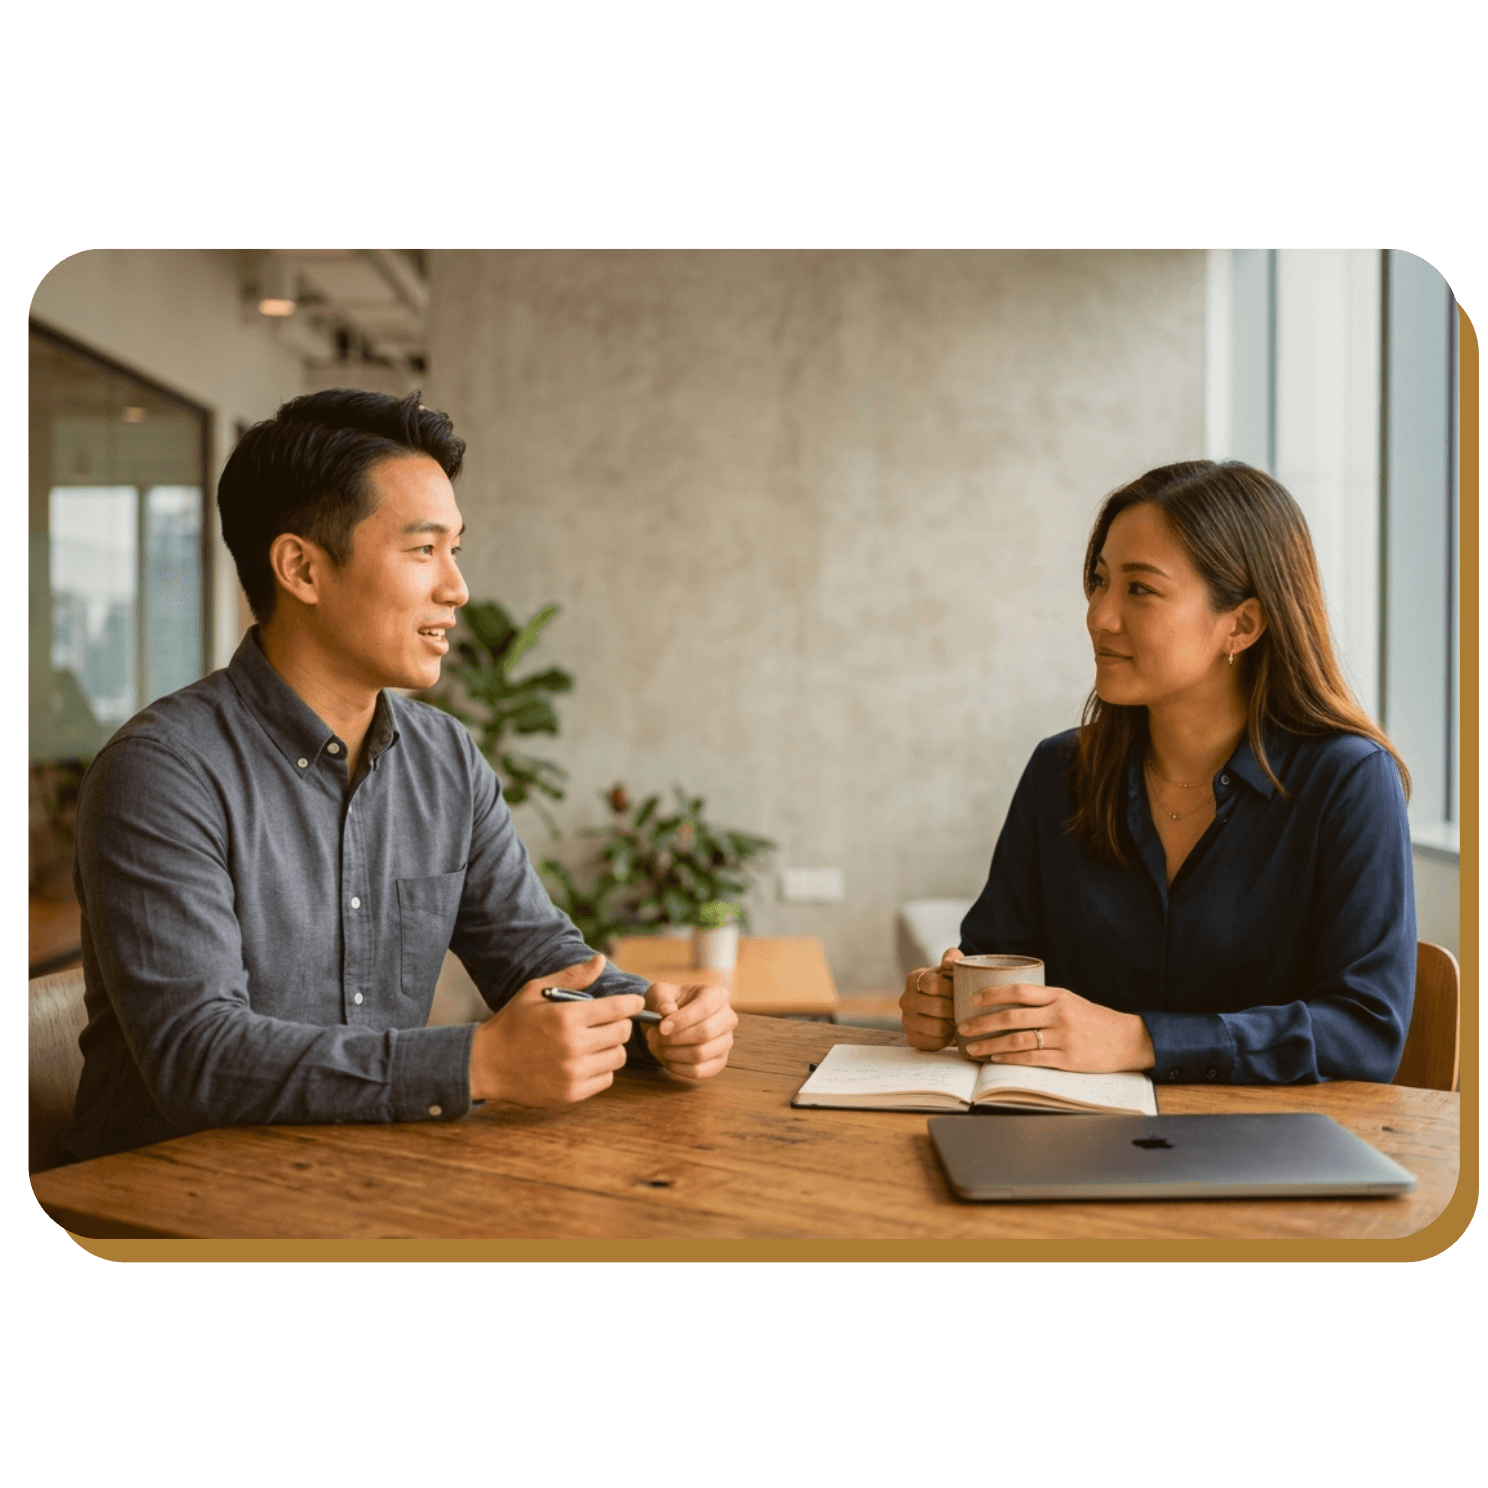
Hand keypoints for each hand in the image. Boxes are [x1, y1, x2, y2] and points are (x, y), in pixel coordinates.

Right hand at [468, 953, 644, 1105]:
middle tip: (607, 1022)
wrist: (486, 1063)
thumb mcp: (536, 991)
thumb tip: (601, 960)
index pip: (618, 1008)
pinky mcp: (571, 1094)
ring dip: (611, 1047)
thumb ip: (572, 977)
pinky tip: (585, 1060)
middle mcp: (573, 1046)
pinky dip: (601, 1069)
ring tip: (594, 1041)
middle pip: (622, 1033)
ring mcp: (573, 1073)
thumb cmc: (513, 1022)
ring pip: (617, 1057)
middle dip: (619, 1024)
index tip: (634, 1002)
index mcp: (566, 1017)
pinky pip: (606, 1079)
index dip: (631, 1003)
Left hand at [644, 980, 736, 1079]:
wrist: (672, 1018)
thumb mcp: (660, 993)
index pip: (705, 1007)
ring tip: (656, 1046)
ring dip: (673, 1053)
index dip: (682, 1019)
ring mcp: (726, 1041)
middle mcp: (728, 1018)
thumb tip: (667, 1010)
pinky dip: (678, 1067)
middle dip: (675, 1038)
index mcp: (717, 995)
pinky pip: (700, 1071)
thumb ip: (661, 998)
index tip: (661, 1027)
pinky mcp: (719, 1061)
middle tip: (653, 1037)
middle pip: (705, 1033)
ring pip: (701, 1054)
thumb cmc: (668, 1002)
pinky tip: (665, 1058)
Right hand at [898, 947, 962, 1049]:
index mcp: (914, 979)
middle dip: (956, 1009)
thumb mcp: (954, 967)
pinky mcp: (912, 1038)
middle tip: (966, 1010)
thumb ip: (953, 957)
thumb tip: (947, 963)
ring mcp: (906, 1020)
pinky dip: (946, 1039)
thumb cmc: (952, 984)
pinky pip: (933, 1043)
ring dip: (953, 1026)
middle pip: (936, 1007)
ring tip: (961, 1021)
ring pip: (936, 1027)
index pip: (931, 984)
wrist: (946, 1006)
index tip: (963, 991)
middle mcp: (905, 999)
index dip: (950, 989)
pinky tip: (951, 1032)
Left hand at [957, 982, 1155, 1071]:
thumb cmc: (1095, 1020)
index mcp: (1058, 996)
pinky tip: (997, 1060)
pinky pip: (1032, 1059)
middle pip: (1012, 1017)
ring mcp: (1063, 1037)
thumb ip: (1044, 1001)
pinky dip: (1011, 1060)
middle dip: (982, 1023)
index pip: (1019, 990)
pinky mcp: (1068, 1059)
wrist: (1128, 1039)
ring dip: (991, 1045)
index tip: (973, 999)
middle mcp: (1059, 1014)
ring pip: (1018, 1040)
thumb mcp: (1071, 1001)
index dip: (992, 994)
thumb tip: (1008, 1002)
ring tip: (973, 1048)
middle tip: (962, 1027)